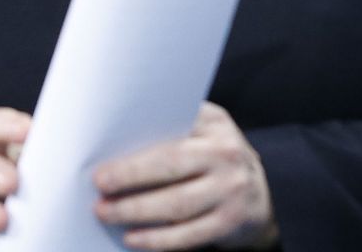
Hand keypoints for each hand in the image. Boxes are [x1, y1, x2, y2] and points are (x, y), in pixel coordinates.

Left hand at [92, 102, 276, 249]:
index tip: (105, 144)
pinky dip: (158, 239)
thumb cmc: (213, 156)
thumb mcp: (202, 131)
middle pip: (171, 164)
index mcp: (214, 122)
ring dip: (136, 210)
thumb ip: (170, 128)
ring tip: (106, 212)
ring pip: (177, 203)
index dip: (136, 135)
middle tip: (99, 184)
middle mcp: (226, 153)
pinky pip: (188, 234)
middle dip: (130, 175)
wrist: (261, 191)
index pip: (172, 122)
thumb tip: (115, 139)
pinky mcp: (231, 222)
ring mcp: (231, 189)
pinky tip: (133, 238)